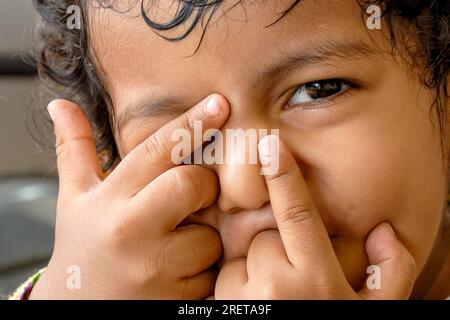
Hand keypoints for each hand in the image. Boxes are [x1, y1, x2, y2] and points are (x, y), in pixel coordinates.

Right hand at [30, 95, 228, 298]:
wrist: (76, 308)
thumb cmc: (82, 246)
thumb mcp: (73, 198)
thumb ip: (74, 150)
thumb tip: (59, 105)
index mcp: (108, 199)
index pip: (156, 150)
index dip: (191, 123)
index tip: (219, 103)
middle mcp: (130, 231)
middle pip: (192, 185)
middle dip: (203, 187)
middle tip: (192, 196)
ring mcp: (153, 268)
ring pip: (209, 236)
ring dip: (202, 238)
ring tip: (173, 245)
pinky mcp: (174, 298)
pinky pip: (211, 272)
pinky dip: (203, 270)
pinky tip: (176, 272)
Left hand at [215, 135, 416, 299]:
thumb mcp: (373, 314)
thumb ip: (389, 274)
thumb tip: (384, 231)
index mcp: (317, 280)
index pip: (295, 213)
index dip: (283, 175)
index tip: (269, 145)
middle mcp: (277, 287)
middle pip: (264, 238)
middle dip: (274, 249)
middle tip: (289, 281)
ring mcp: (243, 301)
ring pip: (241, 259)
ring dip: (253, 271)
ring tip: (270, 301)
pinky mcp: (219, 311)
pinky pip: (222, 281)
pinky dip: (234, 289)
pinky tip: (250, 308)